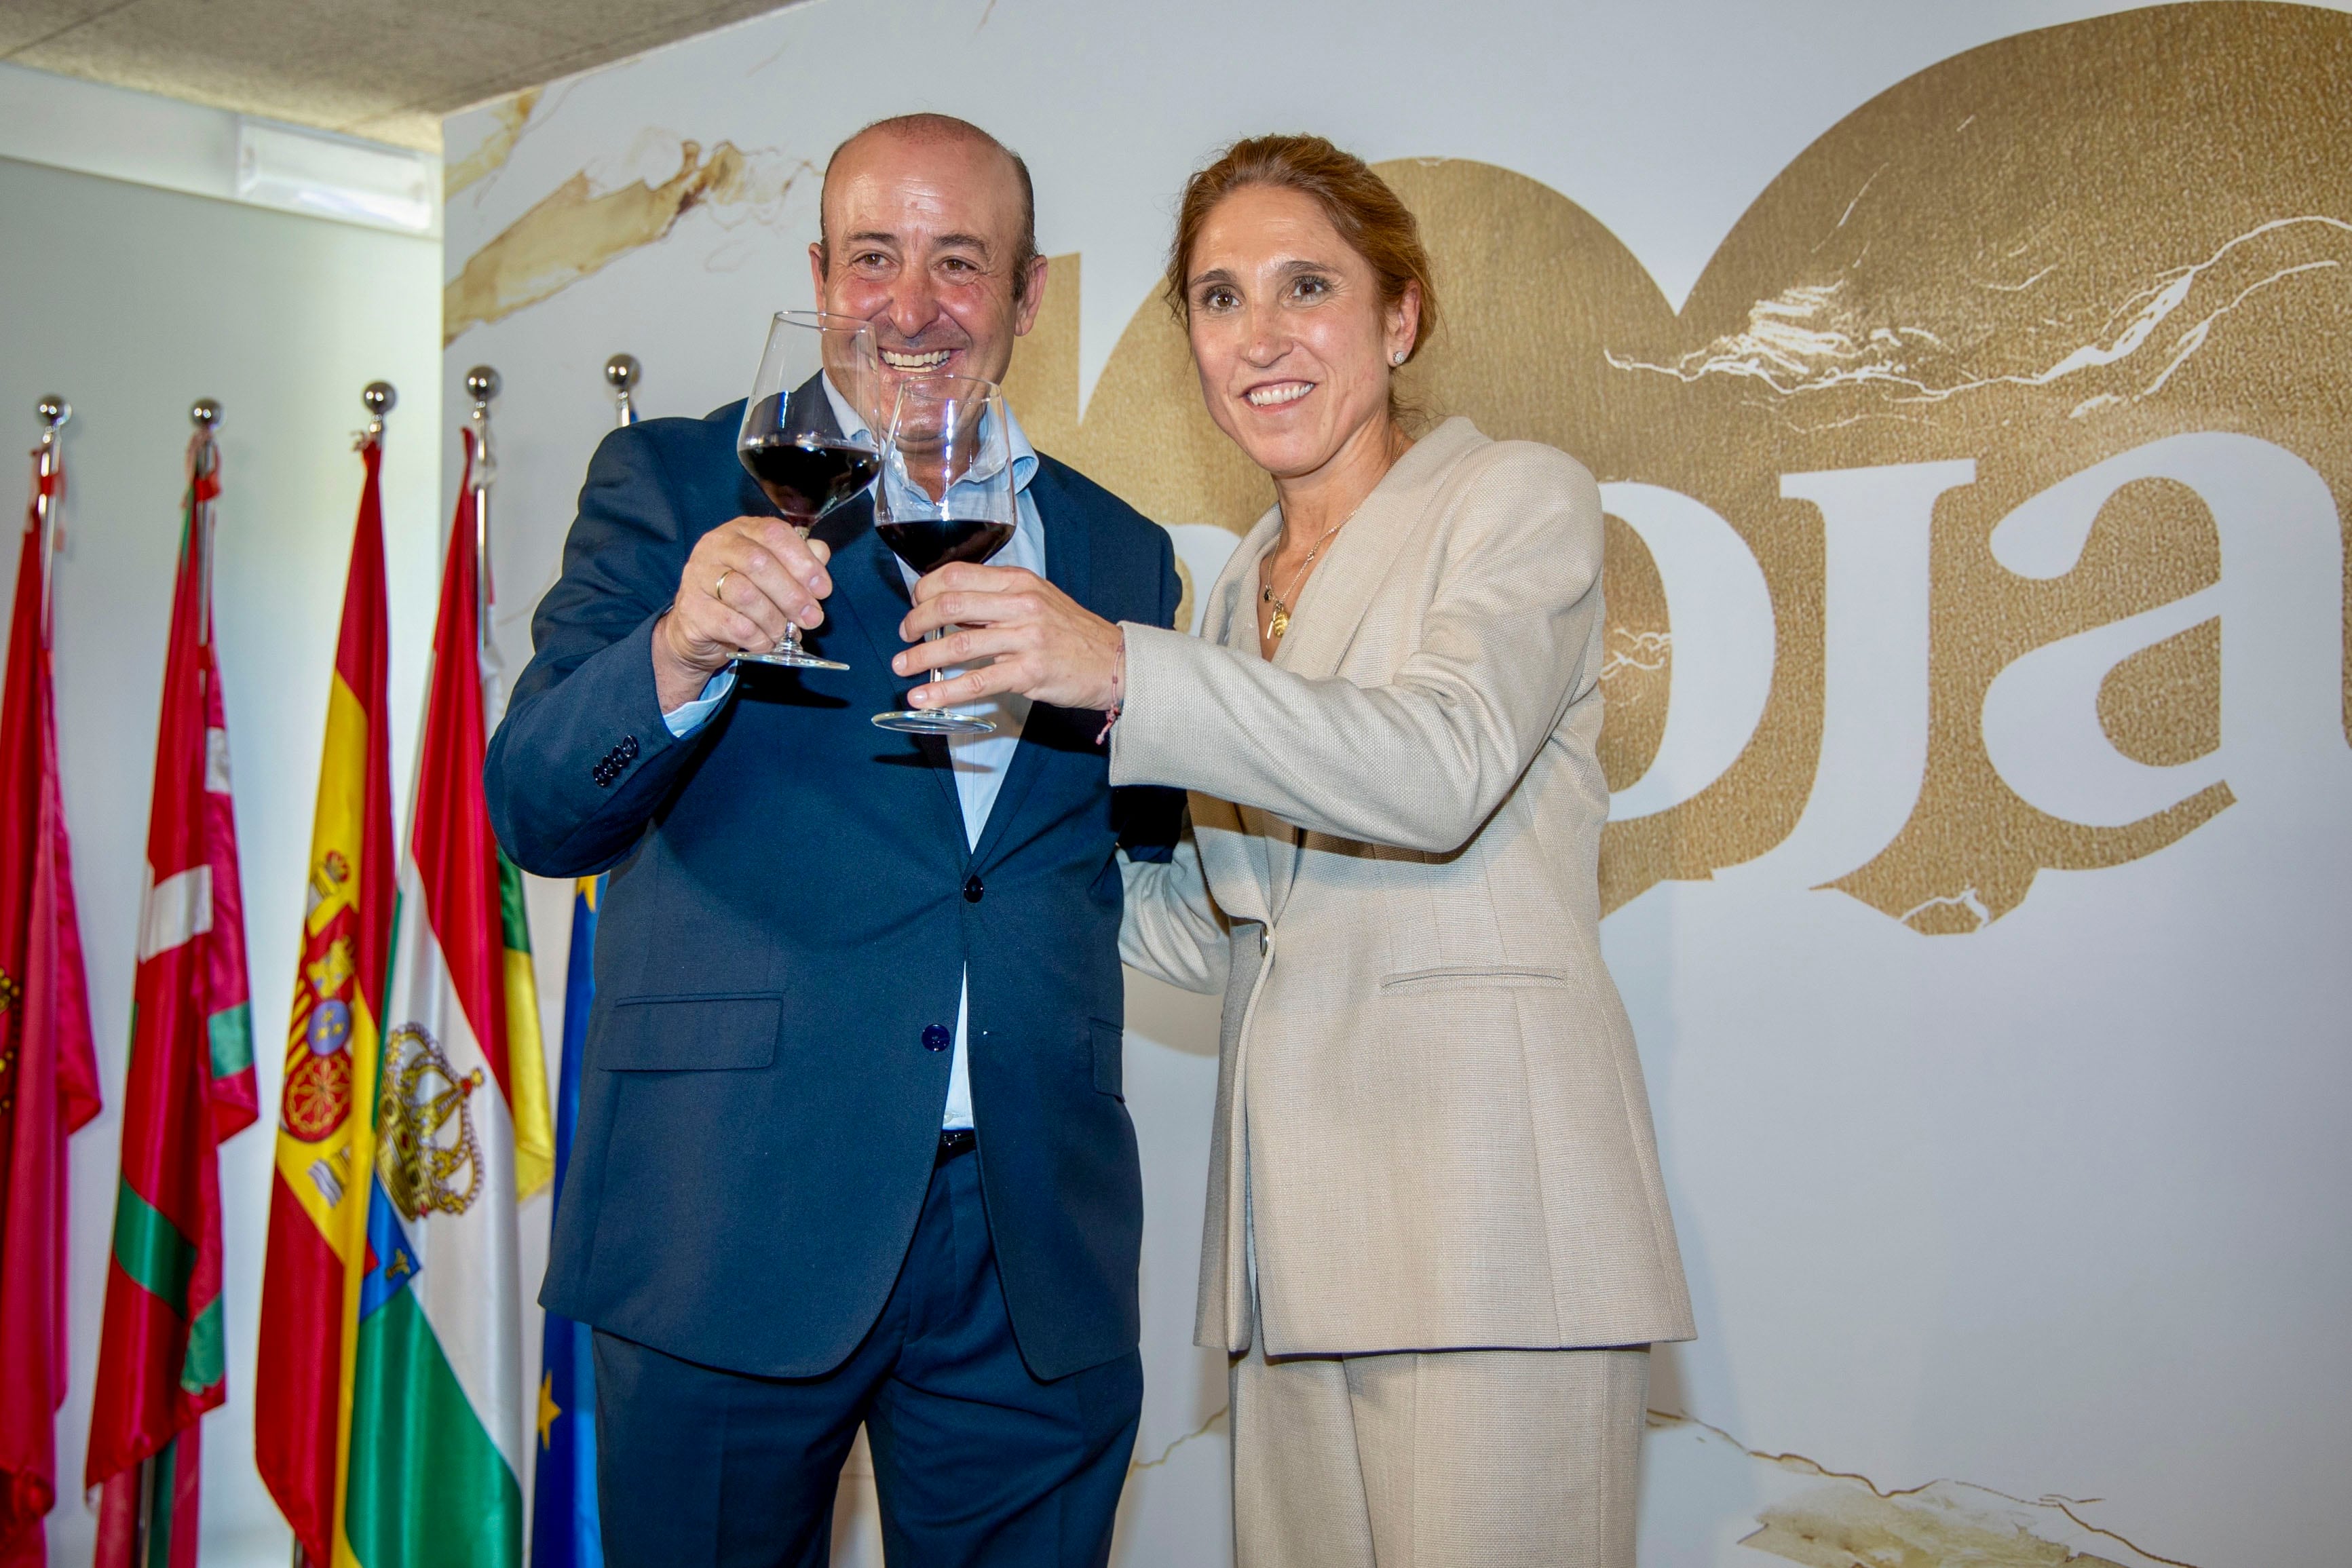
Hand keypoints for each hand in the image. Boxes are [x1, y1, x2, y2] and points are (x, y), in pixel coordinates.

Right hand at [653, 517, 833, 708]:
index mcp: (741, 530)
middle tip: (812, 618)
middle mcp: (716, 546)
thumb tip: (821, 553)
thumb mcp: (773, 574)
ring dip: (774, 619)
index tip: (823, 589)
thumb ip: (797, 561)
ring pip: (744, 594)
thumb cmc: (743, 596)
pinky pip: (731, 623)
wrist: (699, 628)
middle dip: (792, 595)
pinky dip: (757, 637)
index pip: (774, 533)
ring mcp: (699, 576)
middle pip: (759, 563)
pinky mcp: (692, 609)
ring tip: (785, 633)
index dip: (803, 562)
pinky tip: (765, 642)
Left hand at [893, 563, 1124, 712]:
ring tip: (902, 667)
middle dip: (916, 621)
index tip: (914, 604)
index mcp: (1018, 581)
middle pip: (950, 604)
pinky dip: (944, 690)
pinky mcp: (1029, 672)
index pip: (958, 573)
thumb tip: (949, 609)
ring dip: (922, 657)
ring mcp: (1026, 638)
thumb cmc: (1072, 634)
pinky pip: (977, 682)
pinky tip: (923, 697)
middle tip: (904, 636)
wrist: (1114, 662)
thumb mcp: (1037, 601)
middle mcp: (1021, 604)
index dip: (926, 588)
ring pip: (959, 644)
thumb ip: (996, 601)